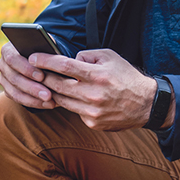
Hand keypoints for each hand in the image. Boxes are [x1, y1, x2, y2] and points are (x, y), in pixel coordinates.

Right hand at [0, 42, 58, 109]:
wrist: (42, 59)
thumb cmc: (45, 50)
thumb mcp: (45, 47)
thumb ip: (46, 52)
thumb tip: (53, 59)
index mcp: (9, 49)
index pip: (13, 59)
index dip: (26, 69)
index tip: (41, 76)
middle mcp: (3, 64)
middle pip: (14, 78)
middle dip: (32, 88)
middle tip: (48, 95)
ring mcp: (4, 78)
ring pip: (15, 92)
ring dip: (33, 98)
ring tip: (49, 101)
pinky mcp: (8, 90)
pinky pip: (18, 99)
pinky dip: (33, 102)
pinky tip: (46, 104)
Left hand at [33, 49, 170, 130]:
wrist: (146, 104)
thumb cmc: (126, 77)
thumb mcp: (110, 57)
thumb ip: (87, 56)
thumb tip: (70, 60)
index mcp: (97, 75)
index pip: (64, 66)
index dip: (45, 61)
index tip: (33, 57)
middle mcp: (93, 95)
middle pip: (57, 85)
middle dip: (42, 77)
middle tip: (33, 72)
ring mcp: (92, 112)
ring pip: (61, 100)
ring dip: (52, 92)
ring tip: (47, 84)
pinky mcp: (93, 123)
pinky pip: (74, 111)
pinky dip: (71, 103)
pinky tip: (71, 97)